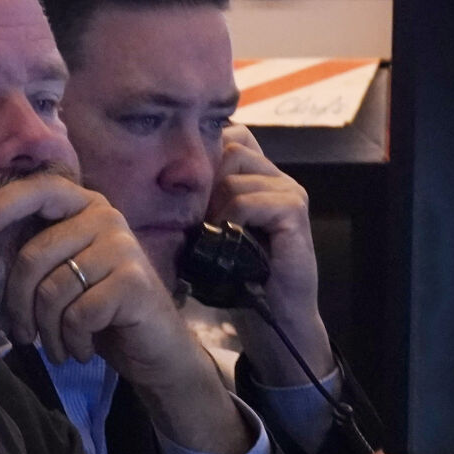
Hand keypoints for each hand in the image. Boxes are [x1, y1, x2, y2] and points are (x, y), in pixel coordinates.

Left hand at [0, 173, 247, 453]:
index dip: (3, 204)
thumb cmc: (100, 310)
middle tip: (22, 336)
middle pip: (34, 255)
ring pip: (53, 290)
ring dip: (47, 332)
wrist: (154, 348)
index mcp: (84, 207)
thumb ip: (38, 253)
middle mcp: (106, 217)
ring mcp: (123, 247)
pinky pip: (79, 313)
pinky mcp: (134, 281)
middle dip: (18, 305)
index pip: (40, 190)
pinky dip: (73, 341)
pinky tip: (82, 349)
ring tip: (56, 347)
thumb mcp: (64, 274)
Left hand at [208, 125, 334, 383]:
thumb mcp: (214, 234)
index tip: (192, 195)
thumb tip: (159, 183)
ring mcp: (290, 192)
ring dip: (215, 207)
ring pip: (234, 174)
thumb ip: (202, 204)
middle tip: (202, 221)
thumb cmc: (242, 279)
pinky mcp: (294, 211)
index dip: (207, 156)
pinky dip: (230, 220)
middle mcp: (278, 178)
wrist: (276, 318)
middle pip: (230, 149)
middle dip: (207, 183)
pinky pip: (246, 200)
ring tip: (215, 237)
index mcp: (262, 178)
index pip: (232, 135)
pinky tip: (230, 243)